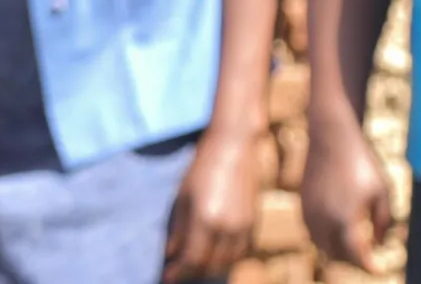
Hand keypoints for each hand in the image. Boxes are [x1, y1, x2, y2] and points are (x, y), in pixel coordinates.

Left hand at [162, 132, 258, 279]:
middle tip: (178, 271)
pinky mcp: (254, 224)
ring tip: (194, 265)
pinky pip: (241, 253)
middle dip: (193, 271)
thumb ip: (177, 228)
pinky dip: (227, 259)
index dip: (178, 271)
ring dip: (210, 268)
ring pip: (228, 262)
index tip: (166, 277)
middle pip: (210, 265)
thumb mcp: (181, 197)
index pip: (192, 259)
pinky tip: (214, 255)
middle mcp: (227, 228)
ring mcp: (244, 227)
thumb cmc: (201, 169)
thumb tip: (171, 254)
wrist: (233, 149)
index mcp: (205, 220)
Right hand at [301, 128, 398, 272]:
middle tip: (368, 261)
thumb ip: (382, 221)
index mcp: (344, 219)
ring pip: (320, 246)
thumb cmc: (361, 162)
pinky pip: (311, 232)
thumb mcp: (382, 192)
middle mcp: (323, 220)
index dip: (368, 266)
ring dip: (336, 252)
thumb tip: (379, 243)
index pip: (356, 255)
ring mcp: (309, 212)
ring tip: (353, 250)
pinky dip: (324, 239)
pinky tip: (338, 233)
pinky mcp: (302, 204)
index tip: (378, 271)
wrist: (331, 138)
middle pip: (335, 255)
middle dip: (352, 262)